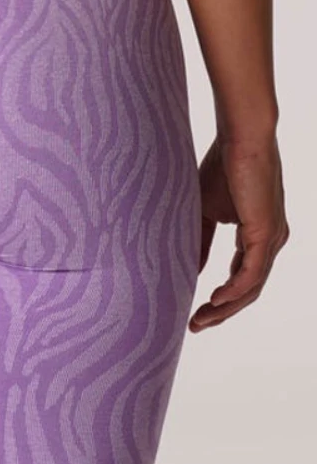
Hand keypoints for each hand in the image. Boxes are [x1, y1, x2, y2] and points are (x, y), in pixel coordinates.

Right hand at [189, 133, 288, 331]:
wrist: (241, 138)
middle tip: (195, 325)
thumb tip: (192, 270)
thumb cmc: (223, 165)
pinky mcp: (265, 234)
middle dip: (221, 312)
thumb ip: (200, 241)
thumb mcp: (205, 211)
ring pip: (251, 287)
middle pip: (248, 290)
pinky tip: (214, 299)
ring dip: (225, 308)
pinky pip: (251, 273)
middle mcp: (270, 241)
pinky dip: (233, 290)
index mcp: (258, 235)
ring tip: (200, 319)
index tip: (195, 311)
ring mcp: (271, 239)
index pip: (242, 277)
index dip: (220, 298)